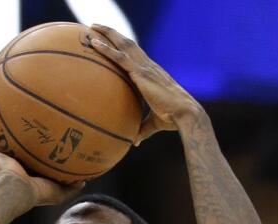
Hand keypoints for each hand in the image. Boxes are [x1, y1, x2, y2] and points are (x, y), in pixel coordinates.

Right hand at [0, 114, 84, 205]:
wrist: (18, 191)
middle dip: (11, 136)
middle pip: (9, 147)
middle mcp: (9, 164)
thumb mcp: (60, 191)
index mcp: (24, 172)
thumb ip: (71, 187)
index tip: (37, 138)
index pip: (27, 159)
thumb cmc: (38, 193)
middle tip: (17, 122)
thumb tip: (84, 181)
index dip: (30, 150)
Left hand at [88, 23, 204, 145]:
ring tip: (92, 27)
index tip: (110, 40)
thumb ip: (142, 129)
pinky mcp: (141, 73)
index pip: (135, 55)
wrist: (184, 114)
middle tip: (96, 26)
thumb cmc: (172, 119)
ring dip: (108, 34)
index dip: (123, 47)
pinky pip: (119, 57)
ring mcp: (144, 67)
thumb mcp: (153, 124)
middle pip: (128, 44)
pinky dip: (106, 49)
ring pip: (123, 44)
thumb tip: (134, 142)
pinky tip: (94, 43)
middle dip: (113, 33)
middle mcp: (148, 66)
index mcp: (150, 74)